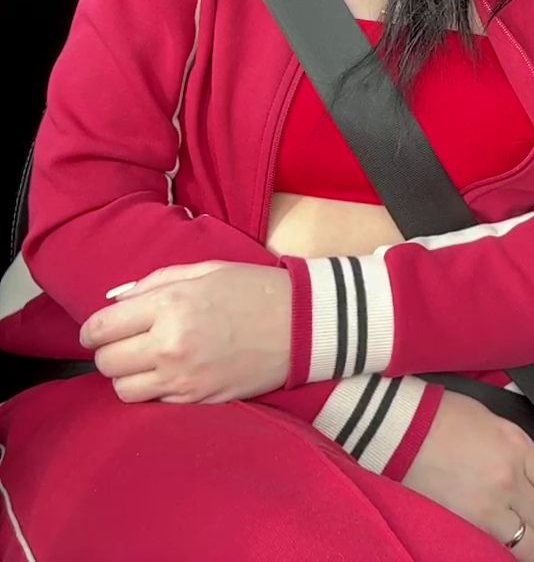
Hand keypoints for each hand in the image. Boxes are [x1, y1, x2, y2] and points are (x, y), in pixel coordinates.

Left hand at [79, 261, 290, 404]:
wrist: (300, 324)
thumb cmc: (253, 289)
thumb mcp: (204, 271)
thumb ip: (153, 283)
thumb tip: (115, 301)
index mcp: (170, 305)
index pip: (101, 329)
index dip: (93, 330)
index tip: (100, 329)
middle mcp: (170, 344)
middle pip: (106, 362)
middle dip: (109, 351)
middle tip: (126, 341)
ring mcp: (183, 378)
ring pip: (123, 389)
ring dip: (128, 374)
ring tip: (147, 359)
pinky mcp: (197, 400)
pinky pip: (153, 401)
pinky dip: (153, 388)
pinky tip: (171, 370)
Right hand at [403, 392, 533, 560]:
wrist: (401, 430)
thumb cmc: (440, 416)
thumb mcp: (491, 420)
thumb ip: (516, 447)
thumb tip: (528, 468)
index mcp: (518, 447)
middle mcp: (510, 480)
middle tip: (520, 512)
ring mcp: (489, 508)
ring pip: (529, 545)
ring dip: (521, 540)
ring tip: (506, 530)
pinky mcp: (467, 528)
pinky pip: (499, 553)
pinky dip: (499, 550)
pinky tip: (490, 539)